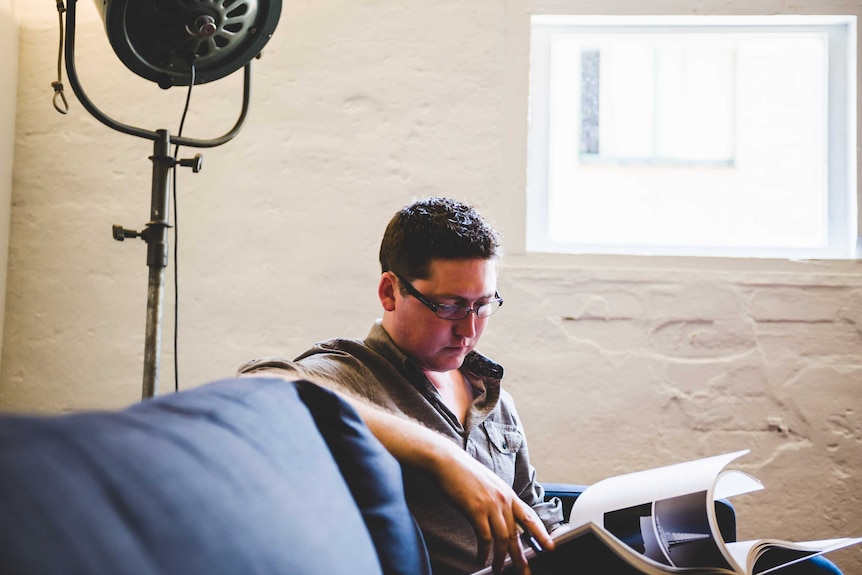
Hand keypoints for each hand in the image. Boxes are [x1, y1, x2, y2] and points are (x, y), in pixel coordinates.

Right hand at [434, 447, 554, 574]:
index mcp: (508, 493)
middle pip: (516, 534)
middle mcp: (503, 500)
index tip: (549, 547)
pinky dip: (484, 552)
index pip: (529, 517)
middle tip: (524, 570)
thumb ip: (496, 500)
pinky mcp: (476, 510)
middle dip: (521, 556)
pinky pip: (485, 538)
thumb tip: (498, 518)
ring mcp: (491, 505)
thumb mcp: (488, 485)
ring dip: (501, 558)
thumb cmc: (463, 472)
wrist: (447, 461)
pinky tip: (482, 559)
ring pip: (503, 539)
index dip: (541, 533)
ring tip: (498, 569)